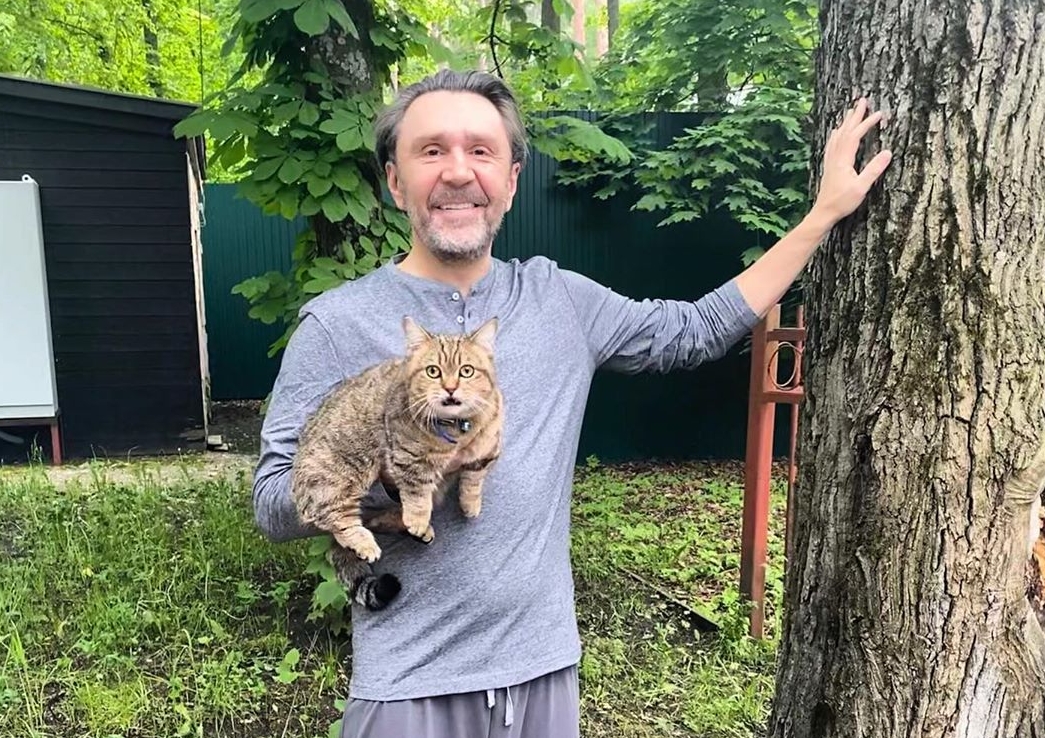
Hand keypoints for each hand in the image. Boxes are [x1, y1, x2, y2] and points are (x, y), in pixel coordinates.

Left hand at [811, 97, 892, 225]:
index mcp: (843, 160)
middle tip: (862, 101)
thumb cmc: (842, 202)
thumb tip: (887, 152)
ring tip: (851, 111)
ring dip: (846, 122)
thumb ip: (874, 170)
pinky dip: (836, 135)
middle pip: (845, 131)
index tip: (879, 114)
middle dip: (855, 115)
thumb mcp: (861, 187)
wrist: (823, 212)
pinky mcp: (829, 167)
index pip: (855, 136)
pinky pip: (832, 144)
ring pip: (837, 136)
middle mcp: (835, 157)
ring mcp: (830, 161)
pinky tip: (836, 133)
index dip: (867, 123)